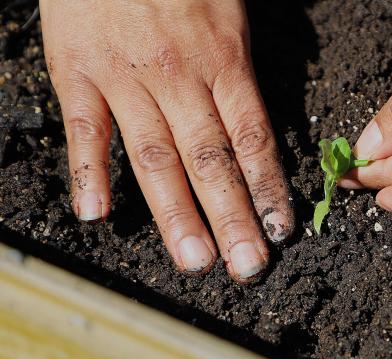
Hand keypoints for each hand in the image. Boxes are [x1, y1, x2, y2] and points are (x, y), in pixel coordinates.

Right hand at [40, 0, 293, 280]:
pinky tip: (97, 215)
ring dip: (176, 214)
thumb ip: (240, 73)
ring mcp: (126, 78)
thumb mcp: (230, 15)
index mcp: (223, 62)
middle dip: (232, 217)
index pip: (252, 139)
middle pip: (210, 160)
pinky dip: (89, 172)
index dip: (268, 188)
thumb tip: (257, 128)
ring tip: (196, 261)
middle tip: (248, 266)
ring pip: (155, 157)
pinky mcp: (78, 71)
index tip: (280, 231)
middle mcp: (179, 78)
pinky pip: (85, 129)